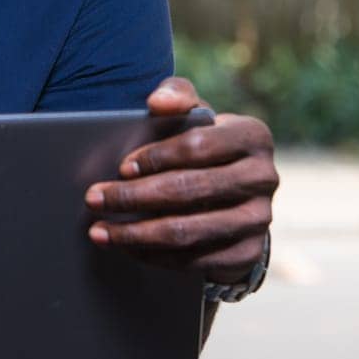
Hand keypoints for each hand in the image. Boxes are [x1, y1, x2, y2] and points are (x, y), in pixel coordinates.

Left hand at [84, 75, 277, 280]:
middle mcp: (263, 177)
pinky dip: (154, 256)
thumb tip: (156, 102)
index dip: (156, 157)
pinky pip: (193, 261)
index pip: (197, 146)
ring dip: (135, 233)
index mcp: (253, 135)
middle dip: (133, 196)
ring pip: (187, 231)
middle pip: (187, 190)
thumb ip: (177, 97)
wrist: (239, 193)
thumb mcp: (196, 115)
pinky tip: (127, 247)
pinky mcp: (248, 254)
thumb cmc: (206, 145)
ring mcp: (258, 219)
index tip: (121, 167)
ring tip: (100, 230)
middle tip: (95, 199)